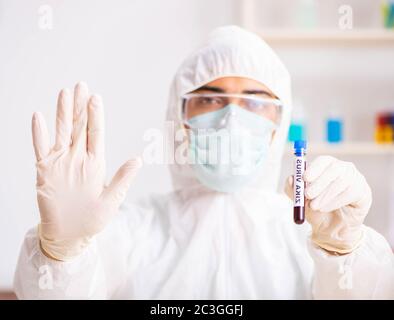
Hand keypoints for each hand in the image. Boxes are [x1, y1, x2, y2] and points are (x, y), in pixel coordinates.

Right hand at [32, 82, 141, 260]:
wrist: (69, 235)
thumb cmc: (92, 220)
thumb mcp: (111, 200)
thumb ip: (122, 179)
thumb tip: (138, 159)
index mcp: (95, 163)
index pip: (96, 134)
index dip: (96, 116)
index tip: (96, 98)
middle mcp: (78, 158)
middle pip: (79, 127)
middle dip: (80, 106)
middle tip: (81, 85)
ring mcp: (61, 162)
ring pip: (62, 132)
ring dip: (62, 113)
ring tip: (64, 93)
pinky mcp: (45, 171)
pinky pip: (41, 148)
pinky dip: (39, 134)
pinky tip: (38, 117)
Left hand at [285, 156, 371, 253]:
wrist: (331, 228)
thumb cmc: (316, 209)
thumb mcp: (300, 201)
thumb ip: (293, 189)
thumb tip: (290, 179)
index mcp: (328, 166)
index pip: (324, 160)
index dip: (314, 168)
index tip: (304, 178)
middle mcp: (344, 169)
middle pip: (334, 168)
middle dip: (319, 182)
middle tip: (307, 195)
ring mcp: (356, 179)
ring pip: (342, 182)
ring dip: (325, 195)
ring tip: (315, 206)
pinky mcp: (364, 192)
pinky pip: (351, 193)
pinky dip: (336, 202)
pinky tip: (326, 208)